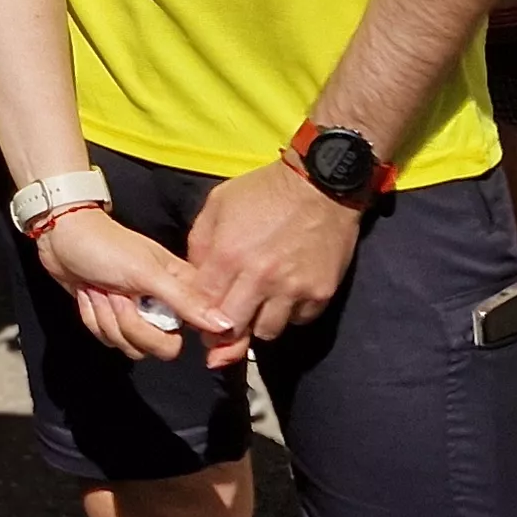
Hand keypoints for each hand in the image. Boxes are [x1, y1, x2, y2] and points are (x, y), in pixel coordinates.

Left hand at [32, 208, 242, 365]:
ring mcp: (137, 314)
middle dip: (130, 324)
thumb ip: (186, 301)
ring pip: (131, 346)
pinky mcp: (112, 320)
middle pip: (160, 346)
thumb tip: (225, 324)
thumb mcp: (147, 272)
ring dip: (107, 318)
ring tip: (101, 289)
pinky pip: (107, 340)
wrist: (60, 238)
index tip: (154, 314)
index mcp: (182, 288)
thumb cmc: (103, 245)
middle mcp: (163, 305)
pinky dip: (93, 318)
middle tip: (118, 294)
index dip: (180, 333)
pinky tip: (89, 295)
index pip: (198, 330)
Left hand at [186, 159, 364, 342]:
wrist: (322, 184)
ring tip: (257, 306)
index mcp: (229, 255)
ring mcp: (293, 289)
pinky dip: (288, 314)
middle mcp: (260, 278)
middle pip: (232, 329)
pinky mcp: (320, 294)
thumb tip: (195, 279)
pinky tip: (285, 296)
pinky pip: (297, 321)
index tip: (200, 317)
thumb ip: (200, 244)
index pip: (203, 305)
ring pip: (266, 333)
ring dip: (257, 324)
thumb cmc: (265, 191)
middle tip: (224, 326)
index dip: (197, 315)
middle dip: (223, 332)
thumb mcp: (218, 205)